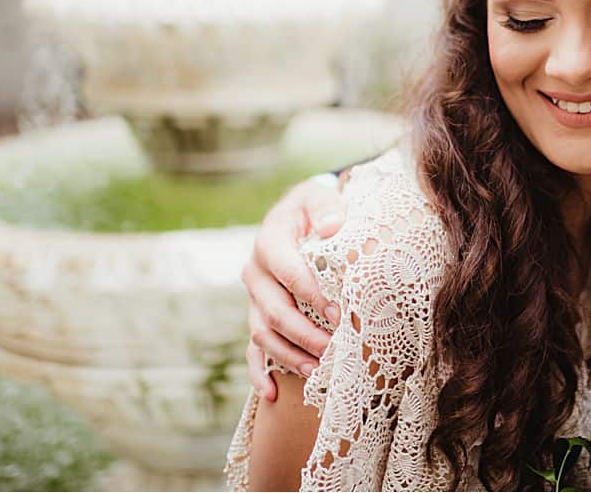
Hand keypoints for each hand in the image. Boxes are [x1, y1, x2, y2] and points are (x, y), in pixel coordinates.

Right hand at [242, 173, 349, 400]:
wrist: (298, 214)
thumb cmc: (314, 206)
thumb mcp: (318, 196)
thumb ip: (326, 206)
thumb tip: (332, 225)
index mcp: (270, 242)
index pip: (288, 272)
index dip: (311, 294)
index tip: (338, 312)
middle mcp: (255, 272)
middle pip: (274, 310)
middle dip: (304, 333)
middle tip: (333, 348)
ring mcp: (253, 297)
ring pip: (262, 333)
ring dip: (287, 355)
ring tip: (315, 371)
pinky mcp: (257, 314)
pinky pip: (252, 349)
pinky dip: (259, 372)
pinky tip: (271, 394)